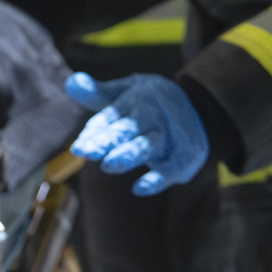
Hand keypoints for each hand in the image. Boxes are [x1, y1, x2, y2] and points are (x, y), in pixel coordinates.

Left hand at [64, 71, 210, 195]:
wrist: (201, 105)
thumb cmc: (150, 101)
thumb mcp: (127, 91)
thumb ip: (98, 93)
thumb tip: (70, 83)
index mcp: (138, 98)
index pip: (113, 114)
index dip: (96, 130)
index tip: (78, 148)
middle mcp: (155, 114)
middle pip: (130, 128)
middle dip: (109, 140)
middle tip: (87, 152)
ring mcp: (172, 134)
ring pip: (149, 145)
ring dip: (130, 154)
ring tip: (108, 165)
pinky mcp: (187, 154)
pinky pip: (173, 167)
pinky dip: (158, 178)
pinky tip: (140, 188)